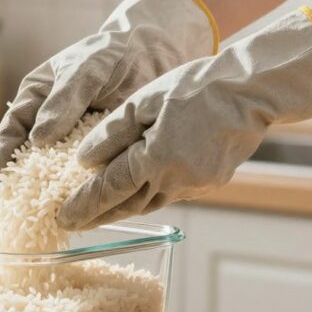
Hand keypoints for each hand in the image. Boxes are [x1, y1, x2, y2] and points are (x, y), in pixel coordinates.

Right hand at [0, 0, 217, 187]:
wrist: (153, 55)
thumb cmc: (111, 53)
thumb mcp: (86, 68)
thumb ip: (64, 98)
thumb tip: (38, 139)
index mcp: (35, 100)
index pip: (11, 130)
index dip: (0, 155)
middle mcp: (50, 126)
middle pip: (30, 159)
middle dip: (21, 183)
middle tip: (14, 205)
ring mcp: (75, 145)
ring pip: (58, 174)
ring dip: (53, 193)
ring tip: (46, 214)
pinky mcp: (100, 157)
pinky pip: (89, 177)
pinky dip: (85, 192)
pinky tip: (85, 207)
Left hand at [57, 7, 311, 229]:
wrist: (250, 91)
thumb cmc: (195, 87)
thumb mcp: (144, 102)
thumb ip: (111, 133)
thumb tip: (83, 160)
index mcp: (156, 159)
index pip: (109, 190)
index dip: (83, 206)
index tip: (62, 218)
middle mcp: (175, 180)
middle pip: (127, 206)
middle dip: (98, 217)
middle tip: (72, 225)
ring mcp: (196, 185)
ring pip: (149, 203)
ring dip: (123, 210)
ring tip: (98, 213)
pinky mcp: (210, 183)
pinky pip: (170, 194)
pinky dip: (148, 196)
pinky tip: (136, 191)